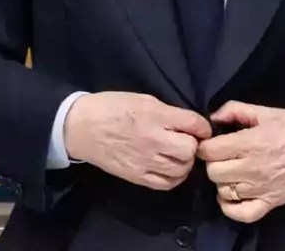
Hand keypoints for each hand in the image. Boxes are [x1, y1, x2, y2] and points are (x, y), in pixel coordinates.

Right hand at [64, 92, 212, 190]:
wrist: (80, 127)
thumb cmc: (112, 107)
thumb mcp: (143, 100)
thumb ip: (168, 112)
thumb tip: (189, 124)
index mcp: (155, 116)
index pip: (194, 124)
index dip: (204, 127)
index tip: (202, 129)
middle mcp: (153, 140)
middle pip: (190, 150)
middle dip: (194, 145)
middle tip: (188, 142)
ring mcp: (145, 161)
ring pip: (181, 169)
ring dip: (185, 162)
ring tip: (178, 155)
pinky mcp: (136, 177)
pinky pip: (166, 184)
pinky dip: (174, 178)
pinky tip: (171, 169)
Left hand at [198, 102, 284, 223]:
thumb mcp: (268, 111)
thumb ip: (237, 110)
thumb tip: (213, 117)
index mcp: (252, 143)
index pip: (210, 151)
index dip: (207, 145)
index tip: (213, 142)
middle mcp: (253, 168)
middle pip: (213, 172)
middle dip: (214, 162)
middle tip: (224, 155)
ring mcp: (261, 189)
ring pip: (223, 191)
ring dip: (224, 180)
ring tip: (233, 170)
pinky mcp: (271, 203)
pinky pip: (241, 213)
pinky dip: (231, 207)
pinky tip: (234, 194)